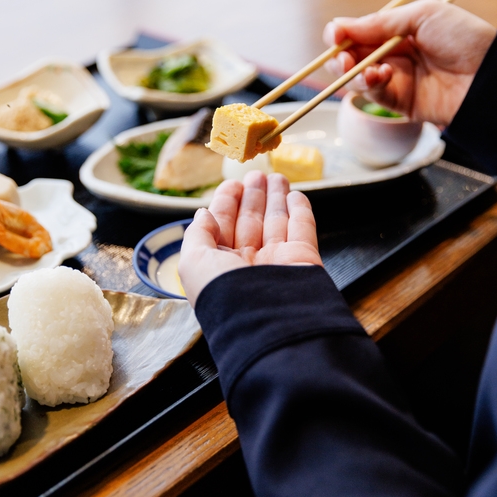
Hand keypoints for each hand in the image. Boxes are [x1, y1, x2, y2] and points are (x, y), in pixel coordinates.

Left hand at [178, 171, 322, 306]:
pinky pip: (302, 229)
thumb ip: (197, 234)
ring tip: (276, 176)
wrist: (265, 322)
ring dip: (276, 197)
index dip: (227, 204)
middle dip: (253, 197)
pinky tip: (295, 195)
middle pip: (251, 221)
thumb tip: (203, 214)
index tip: (232, 184)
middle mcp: (249, 264)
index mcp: (220, 265)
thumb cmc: (223, 294)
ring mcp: (277, 261)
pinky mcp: (303, 260)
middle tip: (256, 174)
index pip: (223, 227)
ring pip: (277, 221)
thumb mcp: (193, 262)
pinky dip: (300, 210)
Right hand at [323, 0, 496, 126]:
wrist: (485, 75)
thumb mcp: (422, 16)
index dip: (342, 34)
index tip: (334, 34)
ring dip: (352, 73)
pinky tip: (382, 75)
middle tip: (342, 58)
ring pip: (357, 78)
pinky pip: (373, 94)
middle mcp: (392, 54)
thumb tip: (340, 27)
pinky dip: (370, 85)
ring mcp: (395, 78)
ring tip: (365, 69)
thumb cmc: (462, 37)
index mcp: (397, 30)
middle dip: (340, 57)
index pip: (359, 32)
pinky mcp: (399, 101)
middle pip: (351, 57)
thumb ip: (380, 22)